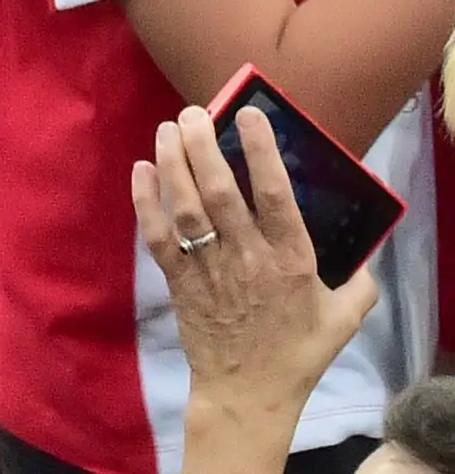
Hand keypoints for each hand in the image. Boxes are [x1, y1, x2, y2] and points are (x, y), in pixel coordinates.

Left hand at [142, 108, 376, 460]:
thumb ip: (358, 280)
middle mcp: (246, 256)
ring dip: (172, 162)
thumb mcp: (345, 317)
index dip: (259, 151)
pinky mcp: (178, 280)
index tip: (246, 115)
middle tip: (193, 112)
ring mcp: (208, 267)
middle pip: (219, 189)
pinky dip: (145, 200)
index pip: (273, 194)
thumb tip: (362, 249)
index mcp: (290, 260)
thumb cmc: (298, 352)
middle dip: (202, 144)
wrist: (249, 391)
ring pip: (185, 204)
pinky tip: (141, 170)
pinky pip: (156, 234)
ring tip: (168, 128)